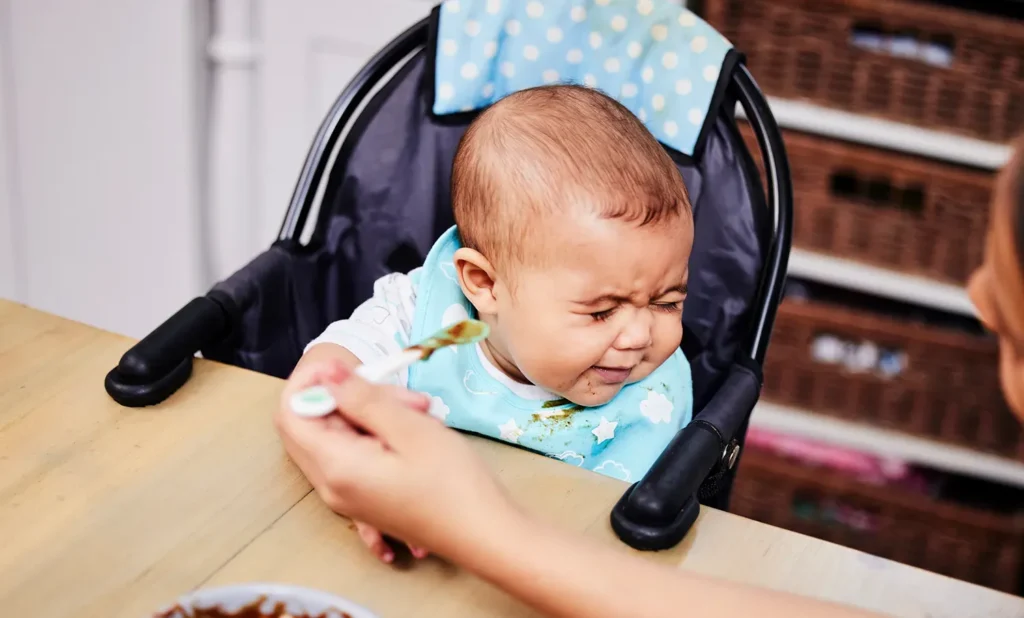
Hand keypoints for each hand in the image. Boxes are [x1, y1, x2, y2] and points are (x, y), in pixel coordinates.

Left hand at [273, 363, 518, 561]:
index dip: (312, 383)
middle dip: (347, 398)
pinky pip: (356, 458)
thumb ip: (361, 398)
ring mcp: (348, 498)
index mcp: (335, 467)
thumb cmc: (453, 482)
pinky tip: (413, 433)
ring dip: (371, 416)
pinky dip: (377, 439)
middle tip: (399, 393)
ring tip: (421, 413)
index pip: (292, 414)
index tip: (353, 370)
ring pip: (339, 438)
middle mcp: (331, 486)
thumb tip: (325, 374)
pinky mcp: (366, 502)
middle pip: (313, 425)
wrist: (485, 536)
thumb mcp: (409, 427)